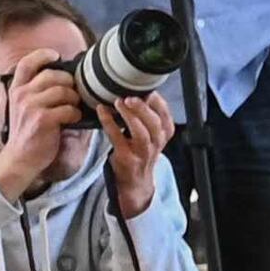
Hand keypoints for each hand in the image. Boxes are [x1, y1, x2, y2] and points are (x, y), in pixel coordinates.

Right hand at [0, 63, 89, 201]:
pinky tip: (72, 119)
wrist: (21, 157)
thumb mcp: (23, 106)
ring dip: (74, 99)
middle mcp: (22, 94)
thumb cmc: (27, 131)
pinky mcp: (43, 120)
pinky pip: (69, 109)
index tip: (56, 55)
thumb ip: (35, 91)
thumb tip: (61, 78)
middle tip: (72, 93)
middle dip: (69, 82)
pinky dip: (75, 114)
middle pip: (52, 75)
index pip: (27, 63)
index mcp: (16, 89)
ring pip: (63, 91)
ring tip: (72, 108)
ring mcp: (31, 107)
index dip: (43, 55)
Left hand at [99, 87, 173, 218]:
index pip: (167, 118)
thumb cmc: (141, 151)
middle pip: (156, 125)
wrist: (136, 182)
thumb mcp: (151, 134)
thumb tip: (136, 88)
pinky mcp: (126, 158)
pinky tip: (101, 110)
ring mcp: (142, 153)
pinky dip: (109, 122)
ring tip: (119, 102)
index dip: (159, 104)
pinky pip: (117, 138)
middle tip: (130, 97)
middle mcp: (156, 144)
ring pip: (141, 134)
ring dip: (130, 116)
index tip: (148, 91)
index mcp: (164, 135)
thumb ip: (147, 115)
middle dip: (144, 109)